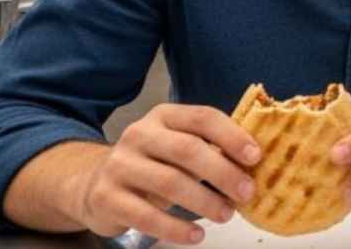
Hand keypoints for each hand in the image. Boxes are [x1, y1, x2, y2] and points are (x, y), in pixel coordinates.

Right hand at [72, 104, 261, 245]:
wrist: (94, 185)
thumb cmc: (153, 164)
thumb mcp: (177, 146)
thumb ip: (209, 148)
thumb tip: (254, 164)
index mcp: (163, 116)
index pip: (203, 117)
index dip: (232, 136)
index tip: (256, 157)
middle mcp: (138, 135)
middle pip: (188, 150)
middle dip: (223, 173)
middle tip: (247, 193)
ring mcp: (119, 165)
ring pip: (169, 183)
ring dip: (204, 202)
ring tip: (226, 215)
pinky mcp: (106, 197)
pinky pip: (145, 216)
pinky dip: (175, 228)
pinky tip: (196, 235)